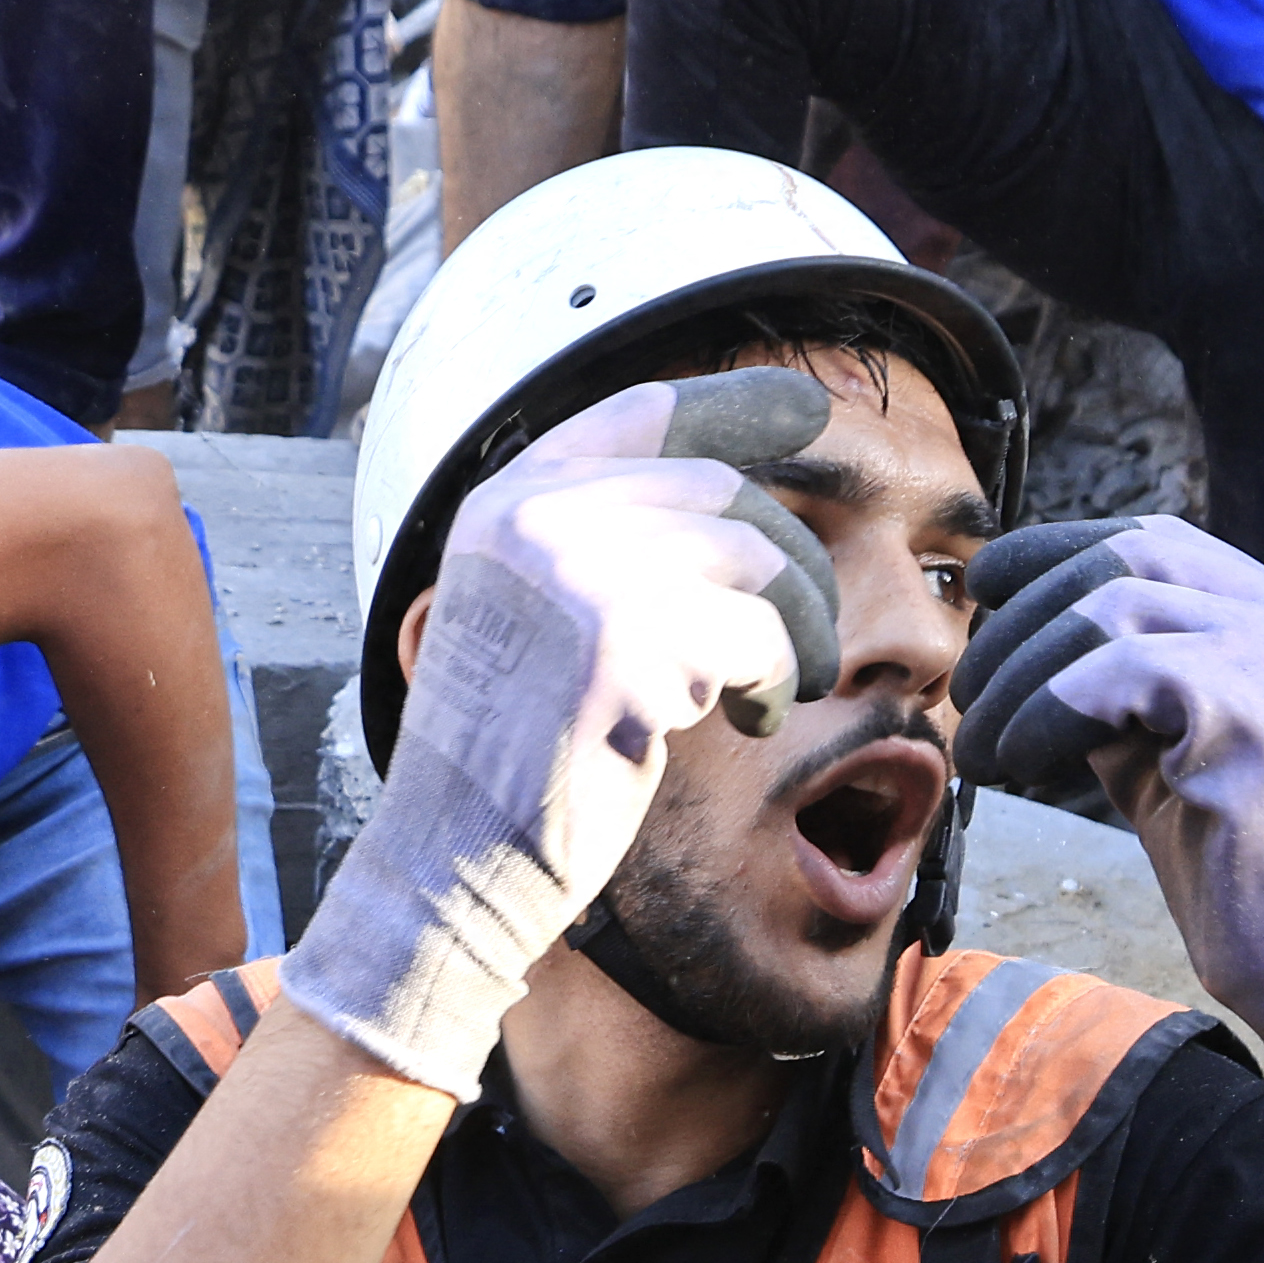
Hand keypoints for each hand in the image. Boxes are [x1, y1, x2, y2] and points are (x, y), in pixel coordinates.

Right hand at [299, 372, 830, 1095]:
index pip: (643, 415)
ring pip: (758, 557)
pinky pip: (758, 637)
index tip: (804, 409)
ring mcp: (581, 576)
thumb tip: (735, 496)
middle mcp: (539, 519)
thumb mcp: (530, 613)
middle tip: (812, 637)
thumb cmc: (505, 756)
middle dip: (792, 562)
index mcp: (506, 503)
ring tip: (786, 683)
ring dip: (800, 625)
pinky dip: (774, 683)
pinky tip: (750, 722)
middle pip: (720, 490)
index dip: (735, 404)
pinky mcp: (628, 650)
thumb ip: (599, 542)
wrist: (451, 858)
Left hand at [956, 518, 1263, 1237]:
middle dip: (1022, 619)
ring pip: (1112, 609)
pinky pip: (1117, 673)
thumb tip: (1014, 643)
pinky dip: (1044, 710)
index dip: (1057, 552)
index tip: (988, 592)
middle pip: (1127, 560)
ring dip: (1019, 672)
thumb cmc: (1244, 879)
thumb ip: (1118, 687)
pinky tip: (1014, 760)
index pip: (1158, 543)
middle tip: (969, 692)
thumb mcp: (1170, 754)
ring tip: (981, 742)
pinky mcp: (1259, 724)